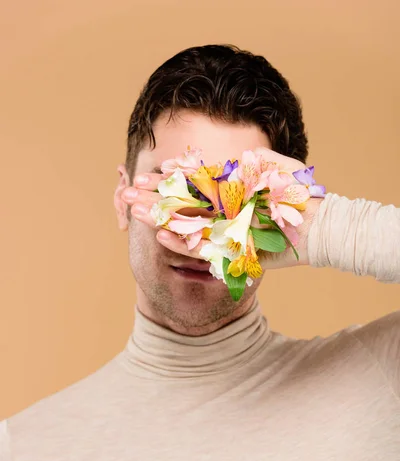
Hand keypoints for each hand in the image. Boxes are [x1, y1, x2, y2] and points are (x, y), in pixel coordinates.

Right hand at [121, 147, 324, 268]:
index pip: (191, 183)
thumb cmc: (299, 194)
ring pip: (185, 225)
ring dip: (158, 219)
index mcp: (229, 190)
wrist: (319, 226)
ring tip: (132, 211)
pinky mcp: (233, 251)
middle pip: (181, 204)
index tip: (143, 175)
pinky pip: (203, 248)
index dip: (167, 180)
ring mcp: (225, 231)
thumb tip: (226, 155)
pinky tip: (161, 233)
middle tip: (125, 195)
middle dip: (153, 199)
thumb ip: (252, 159)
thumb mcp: (276, 167)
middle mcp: (223, 211)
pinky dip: (182, 242)